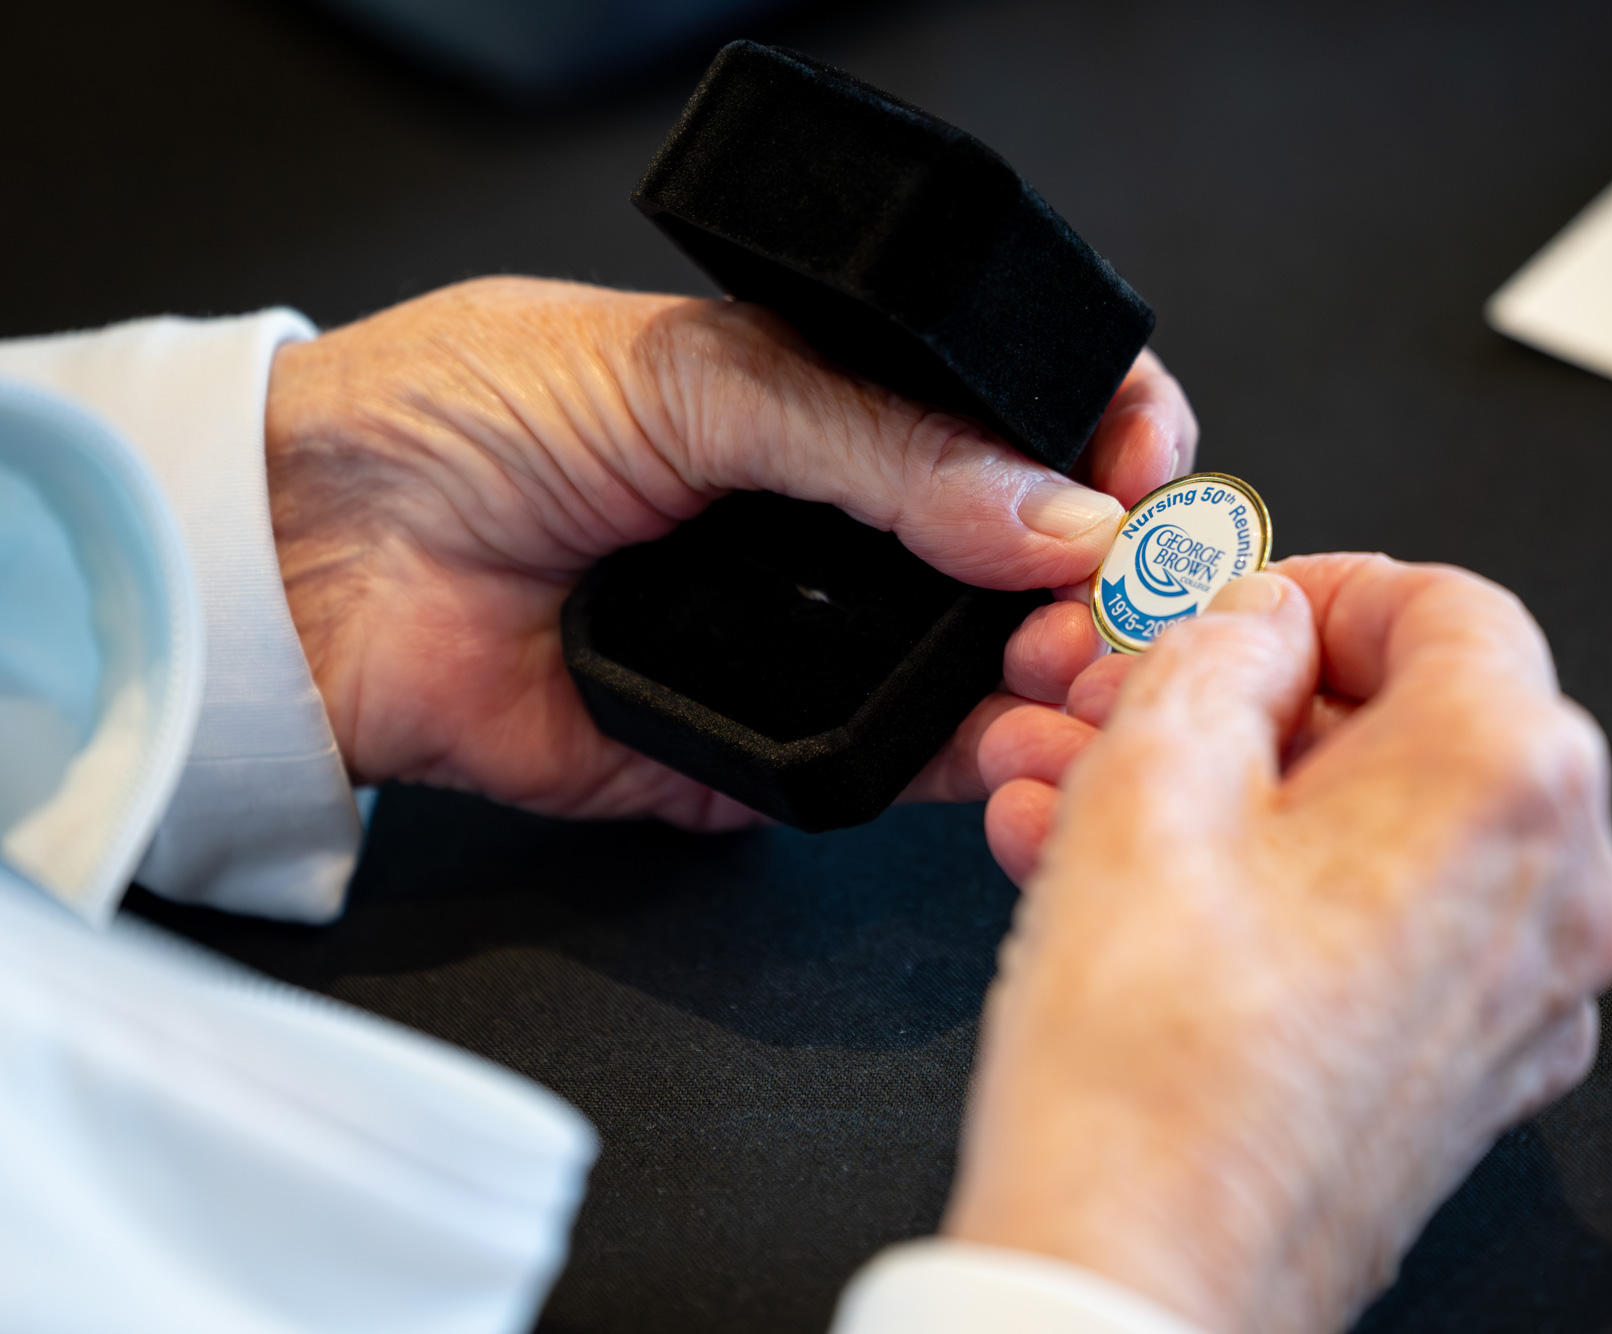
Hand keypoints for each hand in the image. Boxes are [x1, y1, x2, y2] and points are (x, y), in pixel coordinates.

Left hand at [264, 276, 1193, 826]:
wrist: (315, 557)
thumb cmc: (465, 415)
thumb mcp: (692, 375)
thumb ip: (877, 440)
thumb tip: (1052, 506)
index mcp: (839, 400)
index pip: (1022, 421)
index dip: (1105, 441)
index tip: (1142, 473)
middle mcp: (844, 524)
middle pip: (1032, 558)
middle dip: (1103, 579)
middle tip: (1116, 599)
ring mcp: (816, 642)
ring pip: (988, 671)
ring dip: (1056, 676)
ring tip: (1074, 672)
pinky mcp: (770, 755)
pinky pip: (899, 770)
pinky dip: (971, 766)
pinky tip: (1008, 741)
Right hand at [948, 555, 1611, 1332]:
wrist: (1139, 1285)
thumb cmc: (1152, 1079)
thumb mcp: (1144, 780)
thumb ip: (1214, 649)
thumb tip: (1251, 621)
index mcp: (1507, 782)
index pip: (1442, 603)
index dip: (1312, 588)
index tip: (1227, 612)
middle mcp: (1556, 890)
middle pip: (1408, 721)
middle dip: (1241, 703)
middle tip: (1124, 708)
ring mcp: (1523, 992)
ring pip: (1377, 827)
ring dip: (1228, 794)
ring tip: (1082, 801)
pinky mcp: (1468, 1065)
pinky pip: (1379, 923)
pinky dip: (1269, 885)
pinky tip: (1132, 887)